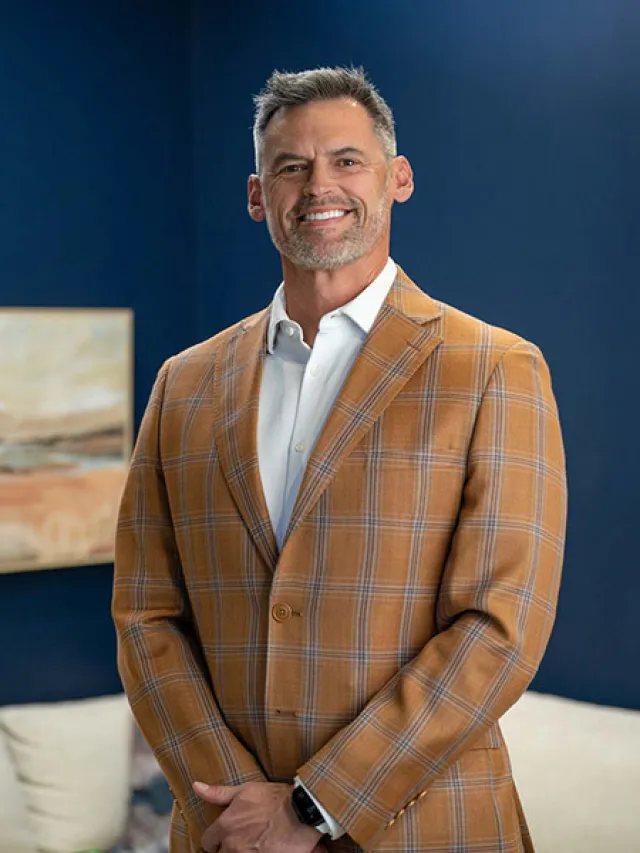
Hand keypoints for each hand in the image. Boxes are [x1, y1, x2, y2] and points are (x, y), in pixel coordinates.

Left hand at [194, 780, 323, 852]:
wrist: (302, 812)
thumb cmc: (274, 798)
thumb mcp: (246, 790)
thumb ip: (219, 793)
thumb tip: (196, 786)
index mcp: (226, 826)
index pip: (207, 842)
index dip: (215, 838)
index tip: (224, 835)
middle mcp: (233, 845)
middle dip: (227, 847)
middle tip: (242, 838)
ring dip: (240, 852)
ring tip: (253, 843)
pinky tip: (263, 848)